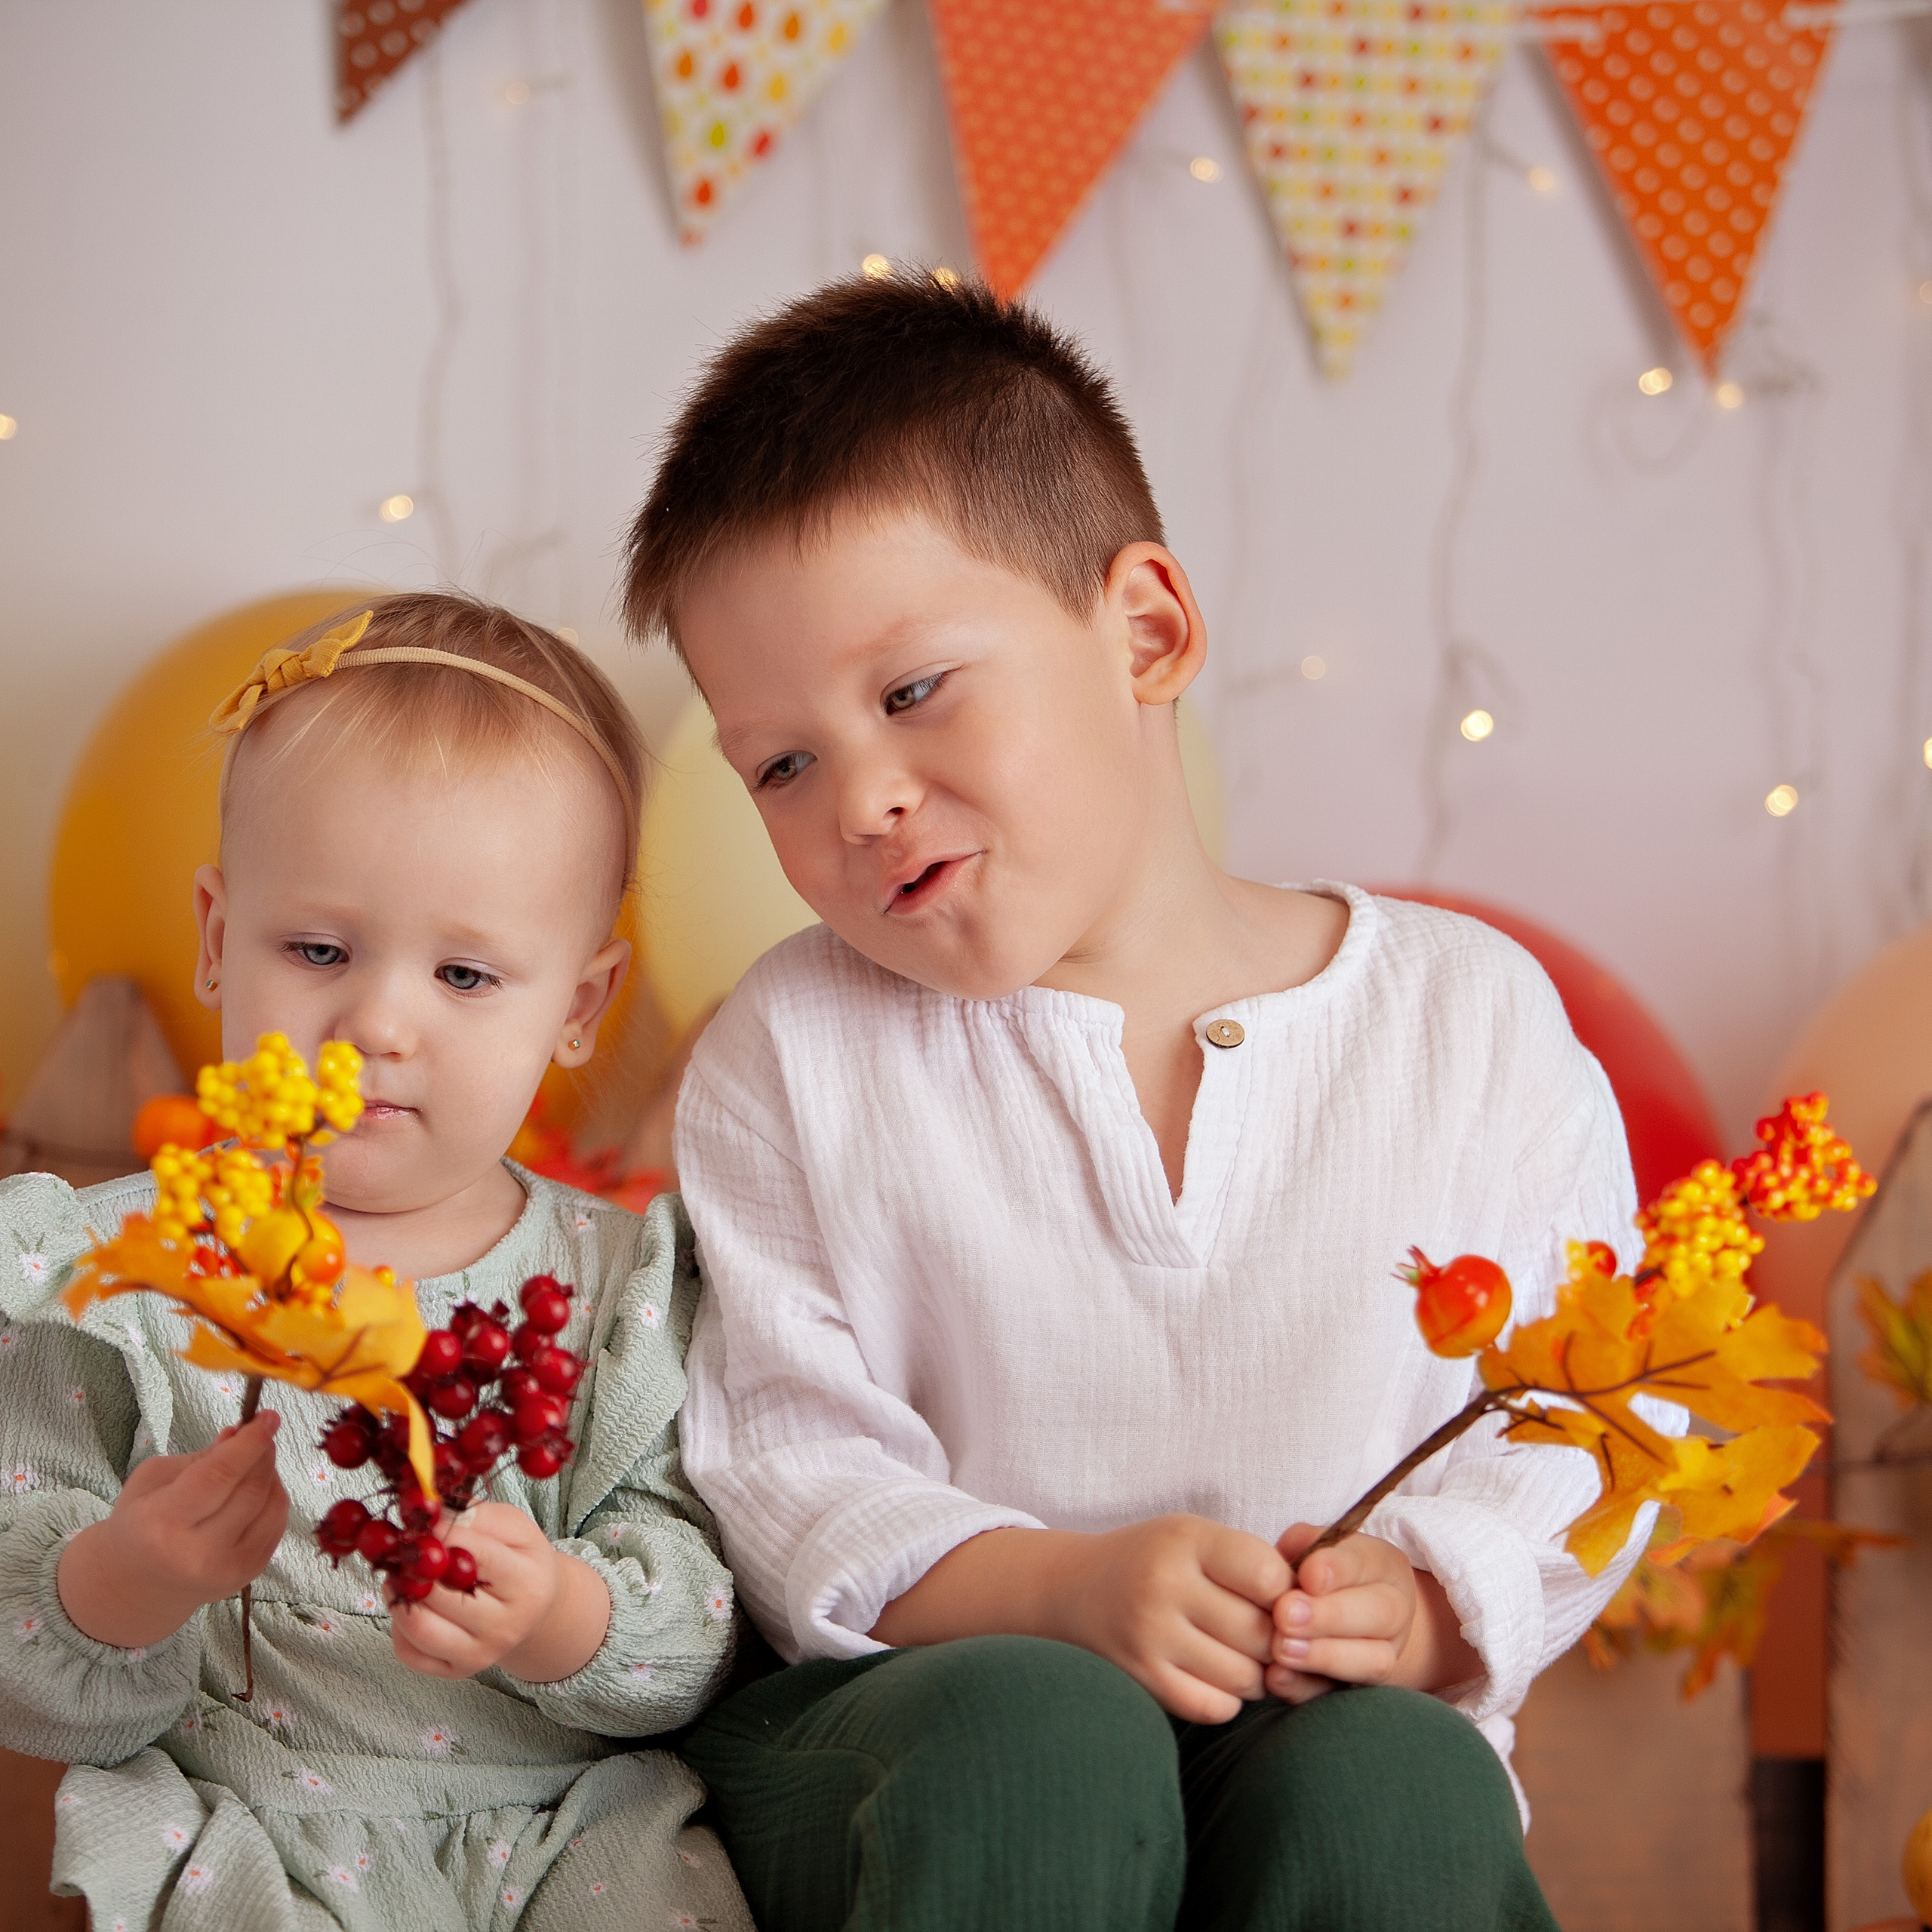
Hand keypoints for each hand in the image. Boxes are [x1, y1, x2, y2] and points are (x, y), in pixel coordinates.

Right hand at [57, 1411, 288, 1647]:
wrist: (137, 1585)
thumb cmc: (141, 1523)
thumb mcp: (153, 1480)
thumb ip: (200, 1457)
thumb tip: (240, 1434)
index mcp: (162, 1523)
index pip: (219, 1475)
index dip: (249, 1442)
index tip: (269, 1417)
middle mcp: (197, 1553)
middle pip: (251, 1489)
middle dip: (262, 1453)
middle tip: (261, 1431)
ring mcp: (227, 1569)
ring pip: (272, 1505)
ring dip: (270, 1474)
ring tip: (252, 1463)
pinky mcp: (248, 1575)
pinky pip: (277, 1524)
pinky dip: (273, 1499)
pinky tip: (255, 1491)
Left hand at [386, 1501, 609, 1682]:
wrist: (533, 1608)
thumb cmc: (520, 1560)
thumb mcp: (514, 1528)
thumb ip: (478, 1518)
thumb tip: (434, 1516)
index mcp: (527, 1584)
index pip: (479, 1558)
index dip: (444, 1538)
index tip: (423, 1524)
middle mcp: (506, 1627)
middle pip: (442, 1596)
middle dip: (413, 1568)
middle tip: (401, 1549)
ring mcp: (481, 1654)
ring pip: (421, 1629)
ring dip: (398, 1598)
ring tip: (399, 1576)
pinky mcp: (457, 1670)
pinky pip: (410, 1653)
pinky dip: (398, 1627)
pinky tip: (410, 1605)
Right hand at [873, 1516, 1289, 1724]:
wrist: (1070, 1590)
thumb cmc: (1153, 1561)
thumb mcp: (1193, 1538)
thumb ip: (1250, 1564)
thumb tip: (1316, 1613)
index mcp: (1184, 1539)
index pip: (1269, 1575)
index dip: (1286, 1593)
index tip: (1275, 1597)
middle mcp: (1164, 1585)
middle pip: (1262, 1632)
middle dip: (1275, 1639)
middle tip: (1264, 1633)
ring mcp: (1149, 1637)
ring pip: (1244, 1676)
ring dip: (1253, 1671)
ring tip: (1237, 1652)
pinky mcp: (1140, 1679)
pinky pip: (1214, 1707)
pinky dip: (1225, 1698)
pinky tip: (1212, 1675)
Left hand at [1265, 1523, 1476, 1704]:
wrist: (1338, 1615)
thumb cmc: (1314, 1569)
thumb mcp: (1311, 1545)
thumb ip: (1302, 1543)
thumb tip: (1292, 1563)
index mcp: (1384, 1565)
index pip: (1369, 1562)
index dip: (1338, 1569)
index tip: (1307, 1575)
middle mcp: (1394, 1611)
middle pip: (1379, 1614)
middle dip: (1329, 1616)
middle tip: (1285, 1615)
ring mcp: (1383, 1654)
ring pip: (1372, 1662)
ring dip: (1323, 1656)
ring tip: (1282, 1648)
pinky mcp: (1359, 1689)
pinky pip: (1340, 1697)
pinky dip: (1307, 1689)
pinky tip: (1278, 1676)